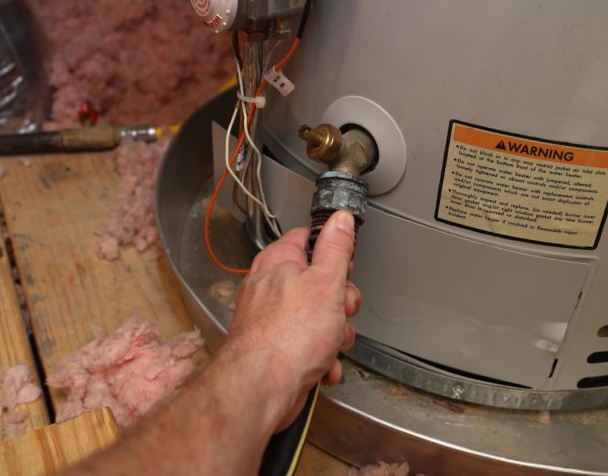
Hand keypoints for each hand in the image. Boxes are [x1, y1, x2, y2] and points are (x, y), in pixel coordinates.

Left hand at [222, 210, 361, 431]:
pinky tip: (322, 366)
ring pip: (316, 318)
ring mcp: (270, 319)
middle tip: (341, 310)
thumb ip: (336, 248)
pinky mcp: (273, 348)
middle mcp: (269, 287)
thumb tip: (340, 219)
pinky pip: (306, 346)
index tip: (345, 267)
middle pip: (317, 283)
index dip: (332, 252)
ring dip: (334, 335)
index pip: (307, 239)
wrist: (262, 388)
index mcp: (278, 262)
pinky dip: (320, 358)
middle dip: (340, 303)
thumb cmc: (288, 336)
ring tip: (330, 345)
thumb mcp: (326, 282)